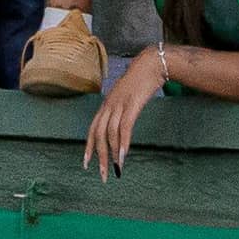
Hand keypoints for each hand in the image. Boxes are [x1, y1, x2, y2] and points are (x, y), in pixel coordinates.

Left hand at [83, 49, 163, 178]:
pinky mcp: (132, 105)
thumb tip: (119, 125)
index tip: (86, 163)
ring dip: (112, 153)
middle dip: (99, 156)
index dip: (89, 147)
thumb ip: (120, 110)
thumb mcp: (125, 97)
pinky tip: (123, 155)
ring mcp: (119, 105)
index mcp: (106, 105)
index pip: (93, 129)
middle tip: (102, 174)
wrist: (151, 64)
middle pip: (99, 134)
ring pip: (110, 133)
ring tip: (116, 168)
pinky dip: (122, 143)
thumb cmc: (140, 81)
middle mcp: (109, 105)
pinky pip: (124, 127)